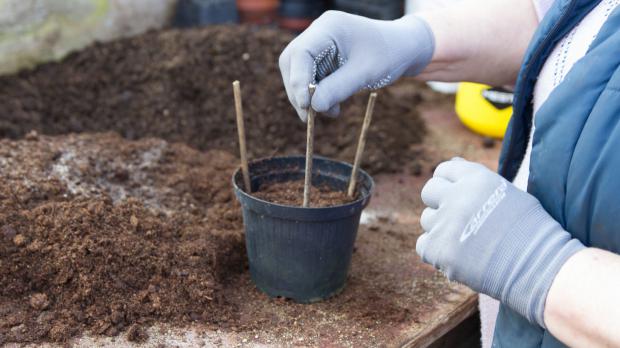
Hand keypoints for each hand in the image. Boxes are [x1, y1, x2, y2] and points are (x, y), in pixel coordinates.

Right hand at [279, 11, 434, 120]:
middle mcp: (319, 33)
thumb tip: (313, 107)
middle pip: (293, 63)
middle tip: (309, 117)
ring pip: (298, 73)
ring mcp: (319, 45)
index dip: (298, 81)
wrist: (404, 49)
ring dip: (308, 97)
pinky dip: (318, 96)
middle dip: (299, 91)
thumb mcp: (366, 73)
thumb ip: (339, 88)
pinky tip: (333, 107)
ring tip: (331, 112)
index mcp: (329, 27)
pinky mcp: (322, 59)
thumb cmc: (389, 55)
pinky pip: (310, 79)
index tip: (306, 105)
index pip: (301, 53)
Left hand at [416, 158, 583, 326]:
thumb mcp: (507, 192)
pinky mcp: (438, 250)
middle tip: (459, 220)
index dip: (450, 184)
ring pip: (427, 220)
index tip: (458, 196)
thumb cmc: (530, 230)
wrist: (540, 267)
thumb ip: (476, 178)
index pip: (444, 170)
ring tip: (469, 242)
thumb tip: (453, 162)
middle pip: (429, 192)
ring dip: (442, 229)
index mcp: (475, 177)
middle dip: (440, 203)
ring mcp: (445, 223)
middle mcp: (456, 196)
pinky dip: (437, 253)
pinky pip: (424, 246)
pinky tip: (461, 257)